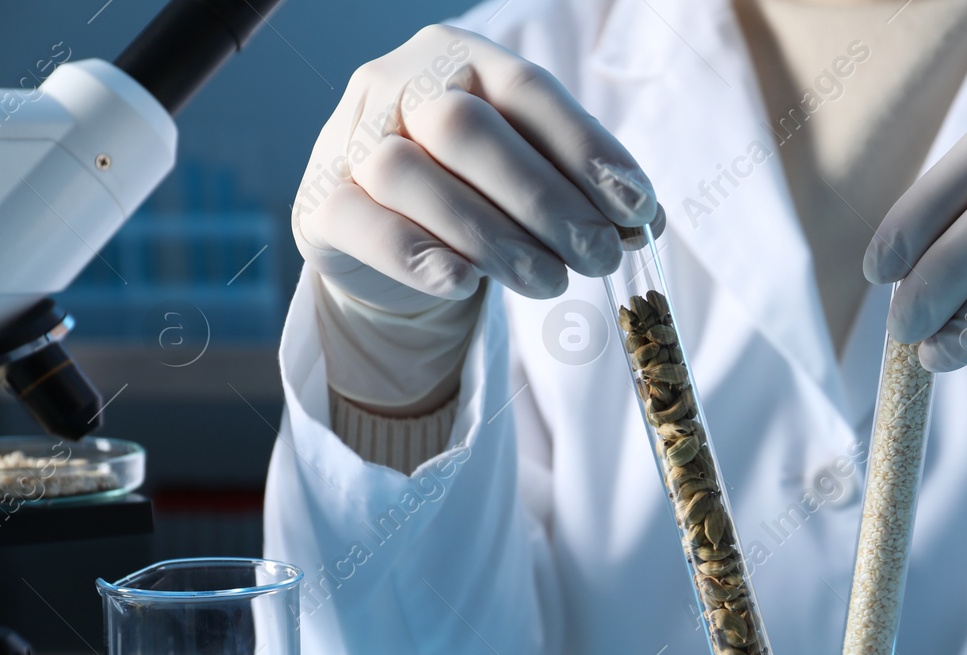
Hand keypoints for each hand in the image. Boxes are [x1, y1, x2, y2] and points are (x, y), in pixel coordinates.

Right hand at [292, 25, 655, 314]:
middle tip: (600, 257)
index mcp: (462, 58)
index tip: (638, 208)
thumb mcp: (535, 181)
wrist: (394, 240)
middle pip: (464, 128)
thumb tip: (647, 224)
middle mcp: (398, 83)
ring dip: (491, 236)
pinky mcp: (320, 204)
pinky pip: (360, 222)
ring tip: (550, 283)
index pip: (525, 90)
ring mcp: (348, 139)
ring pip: (407, 174)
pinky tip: (463, 283)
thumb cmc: (479, 196)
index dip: (585, 149)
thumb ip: (586, 193)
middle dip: (543, 200)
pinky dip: (417, 255)